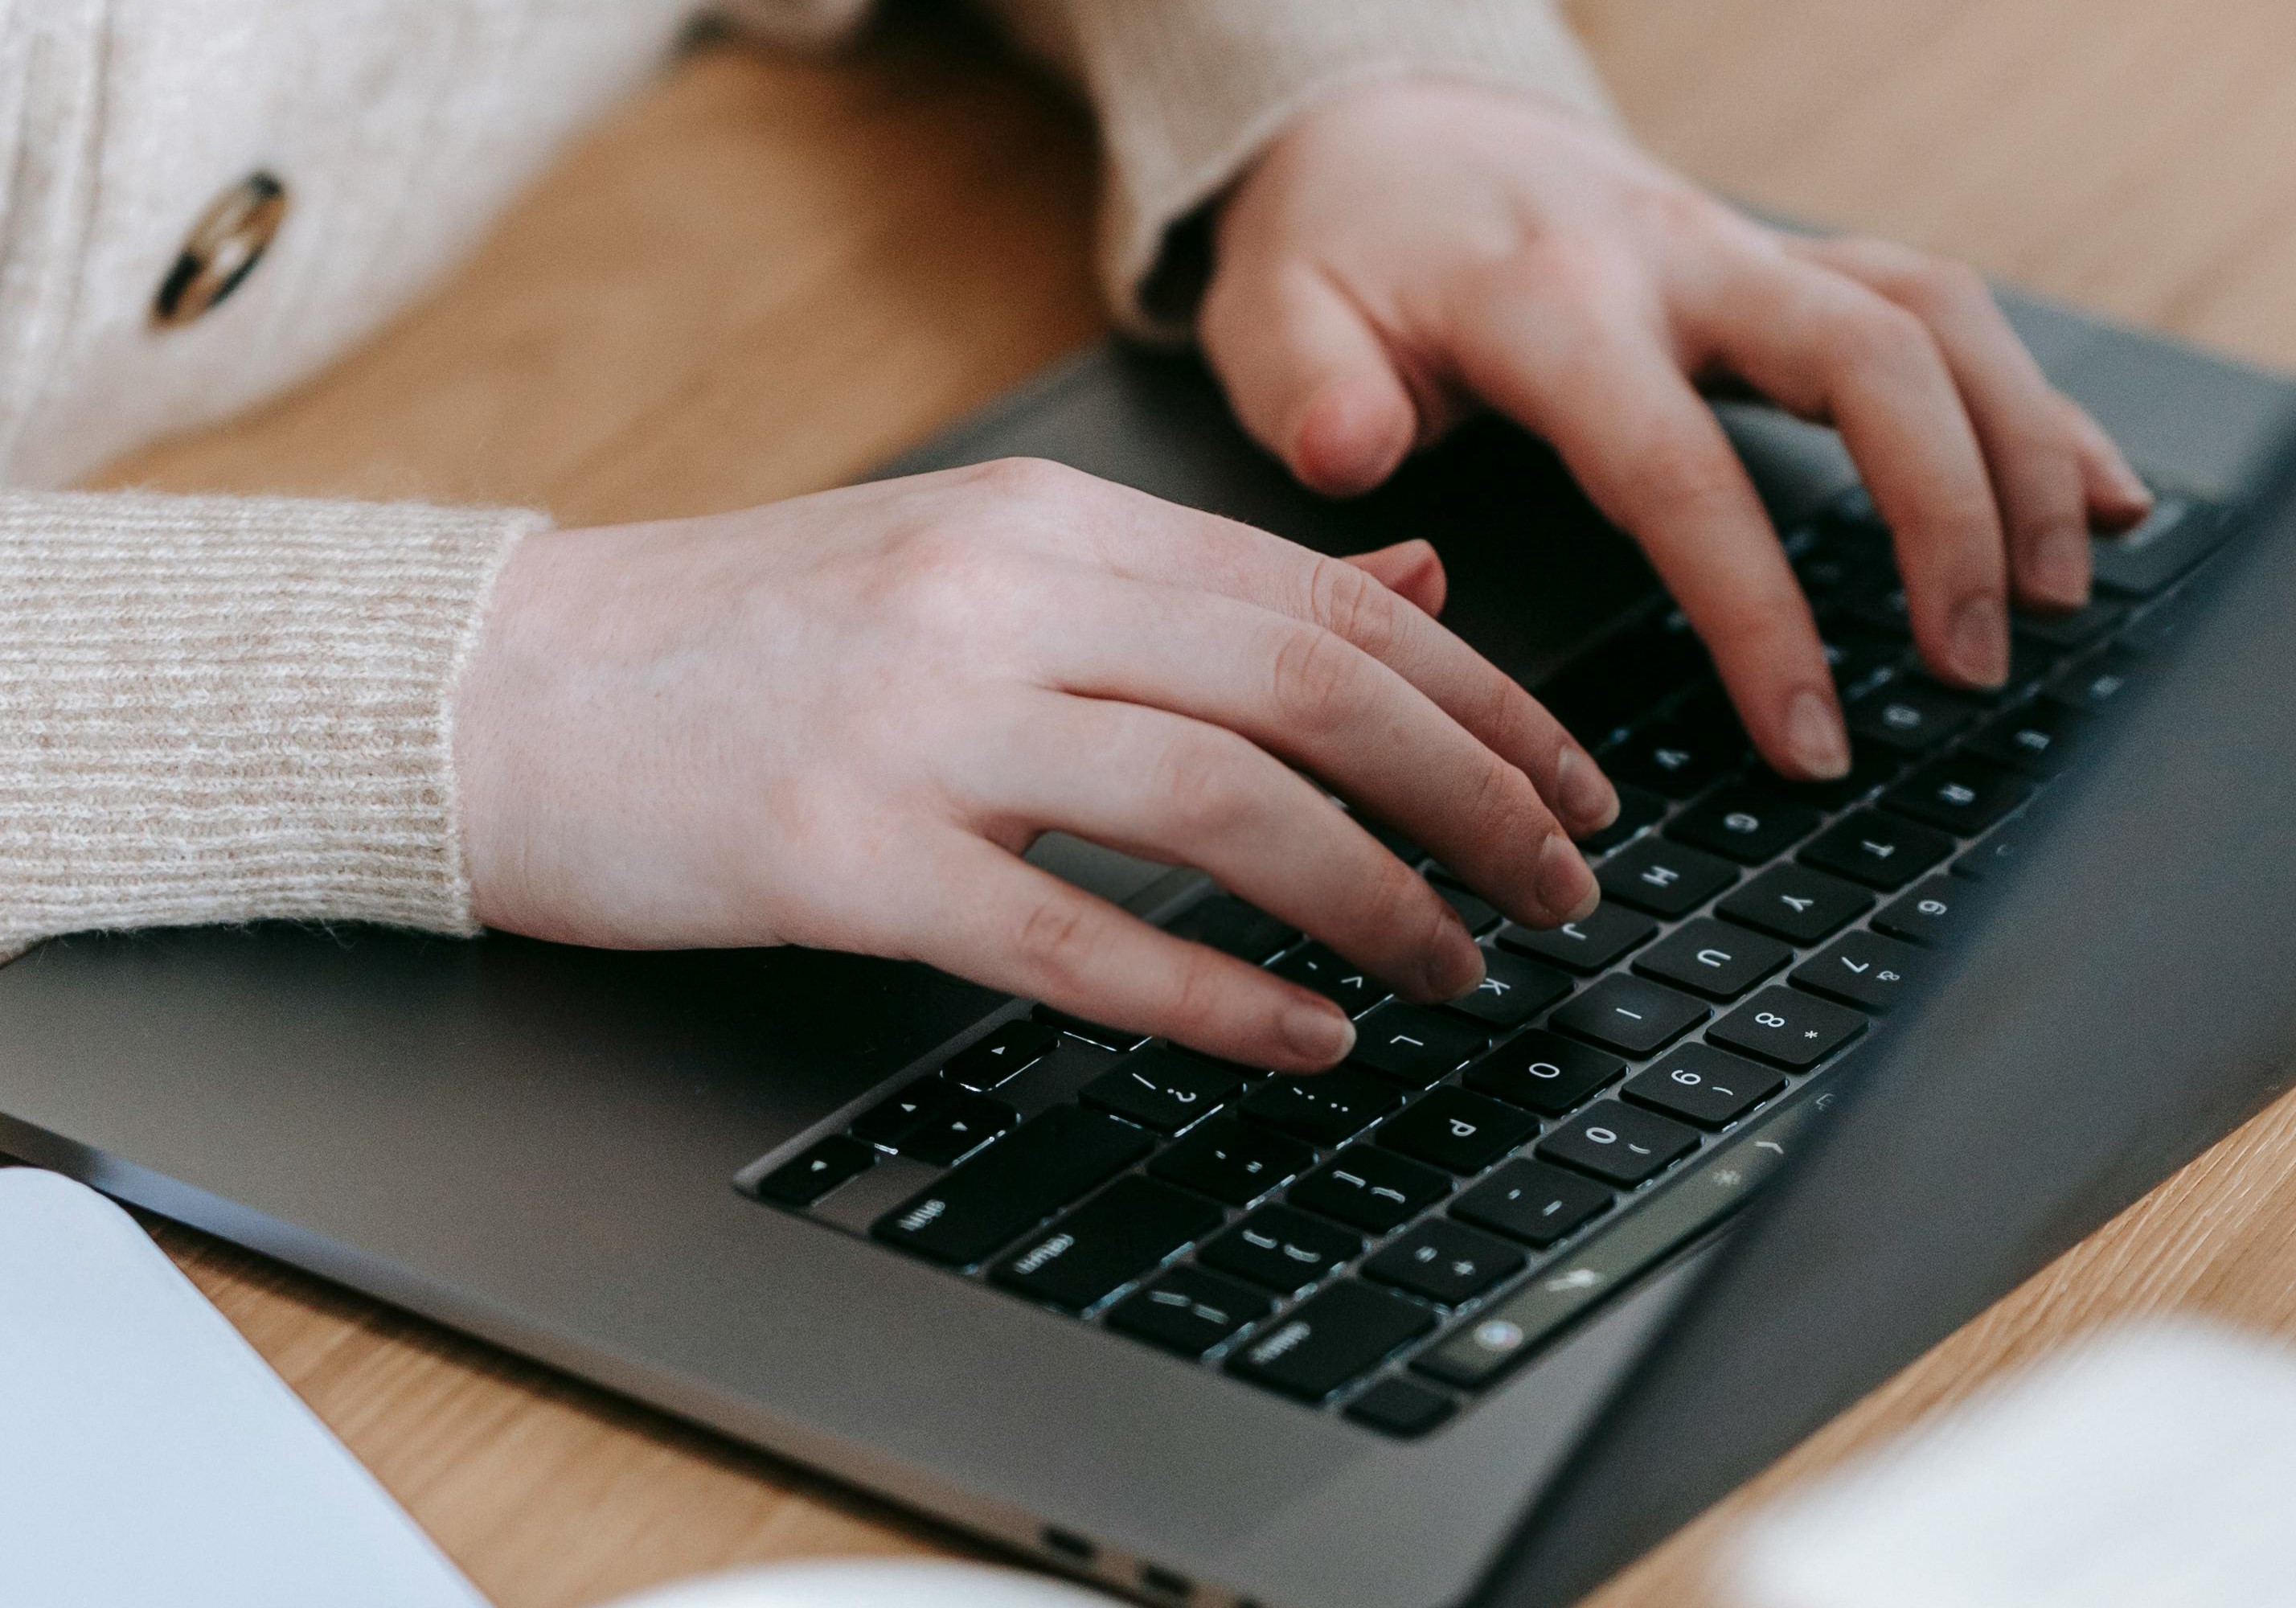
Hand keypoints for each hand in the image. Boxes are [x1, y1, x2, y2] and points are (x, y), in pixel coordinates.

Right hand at [453, 460, 1613, 1071]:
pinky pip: (1076, 935)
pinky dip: (1216, 996)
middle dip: (1476, 796)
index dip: (1484, 698)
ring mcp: (921, 725)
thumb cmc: (742, 639)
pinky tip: (1306, 1038)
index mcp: (1047, 522)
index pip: (1330, 597)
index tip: (1574, 785)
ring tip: (1463, 969)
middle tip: (1566, 889)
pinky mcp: (844, 857)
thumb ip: (1198, 579)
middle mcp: (1002, 600)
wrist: (491, 690)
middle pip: (1314, 689)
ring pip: (1225, 805)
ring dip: (1378, 897)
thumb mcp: (984, 561)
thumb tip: (1415, 575)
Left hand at [1199, 81, 2152, 779]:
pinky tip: (2107, 492)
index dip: (1759, 610)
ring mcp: (1751, 255)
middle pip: (1869, 356)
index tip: (1813, 737)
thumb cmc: (1344, 248)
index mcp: (1554, 298)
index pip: (1680, 466)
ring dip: (2024, 450)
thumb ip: (1309, 389)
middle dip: (1947, 514)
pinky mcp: (1792, 270)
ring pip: (1936, 317)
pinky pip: (1944, 313)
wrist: (1391, 130)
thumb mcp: (1273, 313)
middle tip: (1971, 665)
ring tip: (2063, 595)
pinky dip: (2035, 403)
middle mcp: (1681, 259)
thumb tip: (1361, 452)